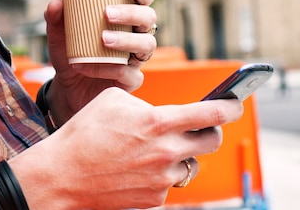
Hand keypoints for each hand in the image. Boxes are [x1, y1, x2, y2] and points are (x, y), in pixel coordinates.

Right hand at [12, 88, 243, 209]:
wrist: (63, 176)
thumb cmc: (84, 132)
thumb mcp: (113, 101)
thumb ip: (146, 105)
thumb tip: (161, 113)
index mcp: (158, 122)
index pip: (211, 113)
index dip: (231, 106)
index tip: (236, 102)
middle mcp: (167, 152)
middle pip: (211, 141)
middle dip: (209, 131)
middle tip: (198, 125)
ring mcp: (162, 179)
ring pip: (190, 163)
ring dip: (180, 154)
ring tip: (154, 149)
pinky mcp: (155, 199)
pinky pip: (169, 182)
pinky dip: (160, 173)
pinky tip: (137, 167)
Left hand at [44, 0, 156, 121]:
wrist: (67, 87)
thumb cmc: (71, 53)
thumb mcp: (58, 35)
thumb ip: (55, 18)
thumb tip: (56, 3)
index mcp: (125, 19)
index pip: (143, 0)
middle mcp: (136, 36)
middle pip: (148, 19)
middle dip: (131, 13)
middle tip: (107, 13)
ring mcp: (135, 59)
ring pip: (146, 46)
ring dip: (126, 40)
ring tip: (103, 39)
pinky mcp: (130, 81)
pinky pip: (128, 74)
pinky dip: (107, 68)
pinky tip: (86, 65)